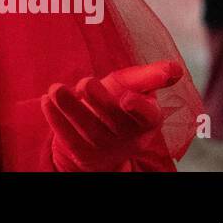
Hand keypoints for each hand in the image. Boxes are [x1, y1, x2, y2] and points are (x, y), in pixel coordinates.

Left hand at [43, 59, 181, 171]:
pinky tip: (47, 101)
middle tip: (86, 82)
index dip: (140, 108)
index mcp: (146, 120)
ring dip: (71, 108)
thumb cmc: (117, 102)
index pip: (148, 117)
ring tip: (56, 89)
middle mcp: (128, 138)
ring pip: (88, 130)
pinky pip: (69, 138)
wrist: (98, 135)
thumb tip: (176, 68)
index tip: (127, 98)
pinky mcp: (83, 154)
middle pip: (115, 121)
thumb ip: (151, 76)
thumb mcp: (133, 86)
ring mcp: (105, 148)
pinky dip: (57, 120)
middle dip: (100, 101)